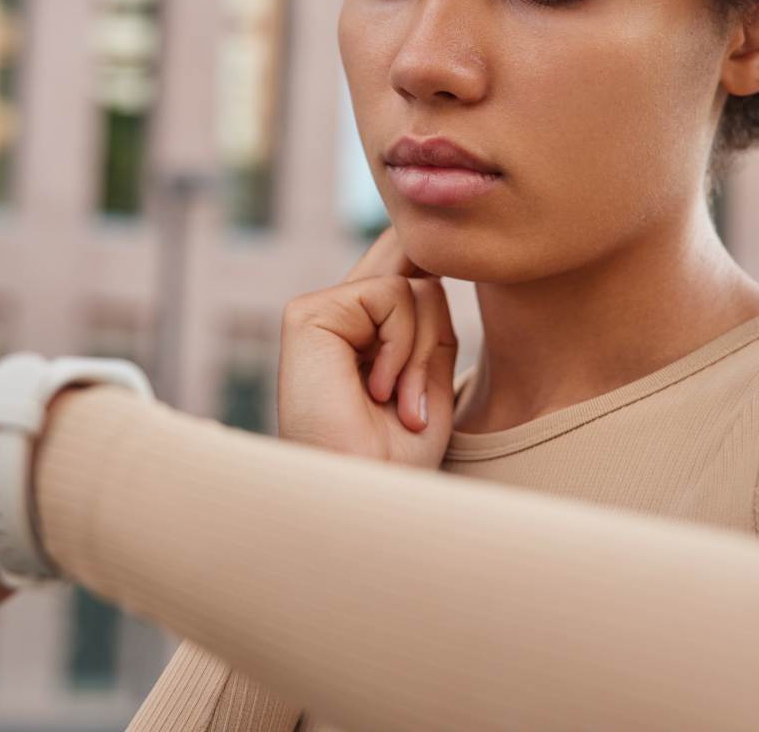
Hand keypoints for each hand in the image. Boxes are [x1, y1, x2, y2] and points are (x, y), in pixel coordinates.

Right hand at [276, 224, 457, 468]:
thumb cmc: (397, 457)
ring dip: (421, 352)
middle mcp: (336, 315)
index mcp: (358, 329)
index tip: (451, 310)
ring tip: (400, 404)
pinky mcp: (307, 313)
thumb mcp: (426, 373)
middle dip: (433, 319)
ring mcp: (318, 311)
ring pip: (412, 286)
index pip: (405, 269)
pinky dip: (401, 347)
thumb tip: (434, 256)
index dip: (435, 273)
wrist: (366, 501)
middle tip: (417, 387)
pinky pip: (391, 296)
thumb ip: (425, 316)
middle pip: (408, 259)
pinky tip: (378, 390)